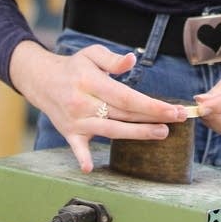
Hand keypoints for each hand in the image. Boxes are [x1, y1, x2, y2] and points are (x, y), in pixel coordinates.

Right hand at [10, 40, 187, 170]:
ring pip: (111, 131)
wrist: (42, 80)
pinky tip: (90, 168)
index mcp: (90, 81)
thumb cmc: (74, 66)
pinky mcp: (69, 133)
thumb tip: (132, 59)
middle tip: (178, 118)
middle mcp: (83, 102)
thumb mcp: (91, 54)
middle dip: (153, 117)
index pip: (126, 96)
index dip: (150, 104)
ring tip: (162, 133)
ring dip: (137, 134)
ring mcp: (76, 120)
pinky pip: (77, 148)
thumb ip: (112, 59)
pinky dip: (82, 157)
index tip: (172, 108)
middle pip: (123, 114)